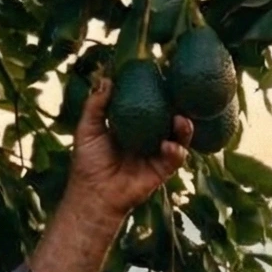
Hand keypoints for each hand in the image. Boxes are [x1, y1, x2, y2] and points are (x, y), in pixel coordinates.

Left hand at [67, 75, 188, 223]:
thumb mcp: (88, 129)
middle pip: (169, 118)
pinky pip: (175, 158)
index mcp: (132, 126)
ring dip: (184, 127)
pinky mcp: (162, 170)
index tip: (163, 77)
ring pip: (178, 137)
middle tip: (180, 95)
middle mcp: (147, 138)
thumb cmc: (87, 163)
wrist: (94, 195)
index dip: (158, 93)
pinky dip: (176, 150)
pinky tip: (168, 145)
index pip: (149, 105)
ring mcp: (156, 153)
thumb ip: (96, 105)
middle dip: (178, 107)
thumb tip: (107, 79)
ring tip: (181, 119)